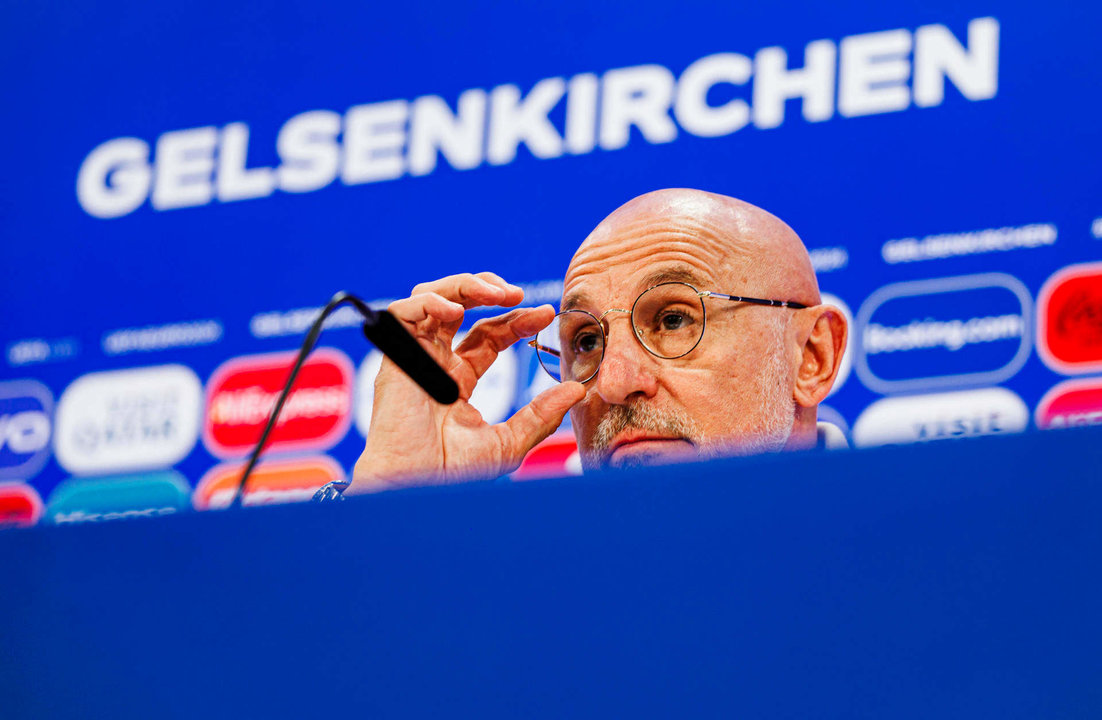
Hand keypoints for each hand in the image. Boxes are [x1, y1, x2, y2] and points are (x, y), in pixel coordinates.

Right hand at [347, 272, 585, 492]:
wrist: (416, 484)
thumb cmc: (452, 471)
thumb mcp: (510, 441)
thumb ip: (541, 414)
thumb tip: (578, 389)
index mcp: (459, 377)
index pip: (490, 333)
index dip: (517, 319)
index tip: (546, 314)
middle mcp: (436, 360)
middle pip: (460, 303)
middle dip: (489, 290)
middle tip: (518, 294)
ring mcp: (414, 355)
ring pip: (431, 296)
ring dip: (463, 285)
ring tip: (494, 293)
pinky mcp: (394, 356)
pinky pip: (403, 312)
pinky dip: (428, 302)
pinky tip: (455, 312)